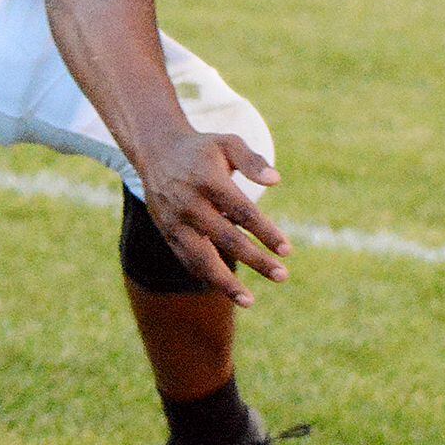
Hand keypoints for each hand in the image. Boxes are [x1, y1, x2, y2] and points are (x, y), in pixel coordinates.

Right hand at [137, 129, 289, 307]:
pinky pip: (188, 261)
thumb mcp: (228, 143)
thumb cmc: (202, 149)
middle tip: (282, 275)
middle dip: (256, 260)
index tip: (287, 250)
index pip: (243, 211)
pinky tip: (228, 288)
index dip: (266, 232)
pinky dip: (207, 276)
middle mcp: (190, 204)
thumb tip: (275, 181)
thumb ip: (252, 161)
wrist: (157, 151)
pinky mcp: (168, 234)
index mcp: (209, 180)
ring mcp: (176, 222)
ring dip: (226, 283)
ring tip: (250, 301)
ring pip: (201, 259)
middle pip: (227, 239)